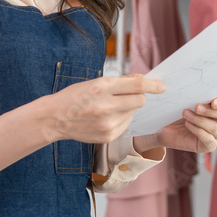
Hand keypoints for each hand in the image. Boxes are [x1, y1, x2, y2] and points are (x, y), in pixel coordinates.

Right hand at [45, 74, 164, 144]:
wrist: (55, 118)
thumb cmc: (74, 96)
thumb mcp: (94, 82)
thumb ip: (120, 82)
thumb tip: (141, 80)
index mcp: (101, 88)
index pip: (136, 85)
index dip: (152, 85)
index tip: (162, 87)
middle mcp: (106, 106)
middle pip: (139, 101)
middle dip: (137, 96)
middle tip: (125, 95)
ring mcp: (107, 124)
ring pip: (133, 113)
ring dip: (127, 108)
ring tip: (109, 107)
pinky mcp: (108, 136)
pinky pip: (126, 124)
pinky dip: (121, 119)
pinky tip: (106, 117)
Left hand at [135, 93, 216, 154]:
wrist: (163, 126)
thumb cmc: (175, 108)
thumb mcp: (182, 97)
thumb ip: (190, 89)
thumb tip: (188, 75)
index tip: (213, 101)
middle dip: (210, 111)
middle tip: (196, 107)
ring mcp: (216, 133)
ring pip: (216, 128)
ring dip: (201, 121)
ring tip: (185, 114)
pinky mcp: (208, 145)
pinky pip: (209, 140)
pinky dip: (198, 131)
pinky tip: (188, 125)